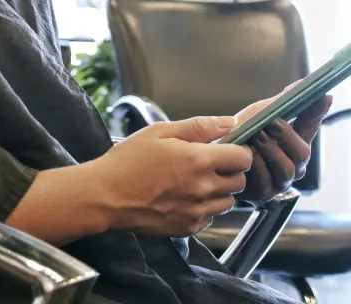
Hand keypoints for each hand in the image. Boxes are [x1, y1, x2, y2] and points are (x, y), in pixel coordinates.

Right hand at [91, 116, 252, 236]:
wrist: (107, 195)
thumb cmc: (129, 159)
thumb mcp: (160, 132)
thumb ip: (198, 127)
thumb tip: (229, 122)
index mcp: (200, 160)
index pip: (243, 158)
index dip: (239, 151)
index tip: (227, 149)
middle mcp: (204, 188)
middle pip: (240, 182)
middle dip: (230, 171)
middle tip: (210, 164)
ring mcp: (197, 211)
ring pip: (228, 202)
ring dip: (220, 191)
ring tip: (196, 182)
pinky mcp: (188, 228)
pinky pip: (210, 218)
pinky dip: (204, 208)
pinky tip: (185, 198)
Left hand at [235, 94, 331, 203]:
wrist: (216, 159)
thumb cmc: (240, 136)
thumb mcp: (258, 116)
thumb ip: (279, 103)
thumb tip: (301, 84)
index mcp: (294, 142)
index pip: (311, 125)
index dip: (317, 111)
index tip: (324, 95)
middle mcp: (293, 164)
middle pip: (302, 152)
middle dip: (287, 136)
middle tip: (272, 122)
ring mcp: (280, 180)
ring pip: (286, 168)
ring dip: (271, 150)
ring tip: (257, 136)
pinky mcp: (263, 192)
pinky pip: (265, 179)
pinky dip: (256, 164)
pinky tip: (247, 154)